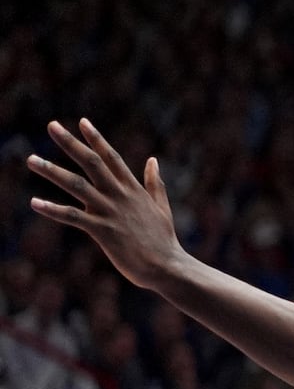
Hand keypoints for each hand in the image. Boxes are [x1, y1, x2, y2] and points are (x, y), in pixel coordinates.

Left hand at [28, 119, 185, 290]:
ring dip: (52, 171)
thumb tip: (153, 160)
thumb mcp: (161, 206)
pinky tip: (34, 202)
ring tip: (31, 159)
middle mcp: (120, 195)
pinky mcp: (103, 231)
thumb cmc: (163, 240)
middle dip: (70, 143)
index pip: (111, 157)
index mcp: (133, 189)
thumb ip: (155, 182)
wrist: (167, 266)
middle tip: (52, 126)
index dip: (96, 139)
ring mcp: (110, 212)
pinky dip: (53, 209)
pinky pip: (73, 217)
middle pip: (92, 162)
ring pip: (77, 185)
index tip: (82, 121)